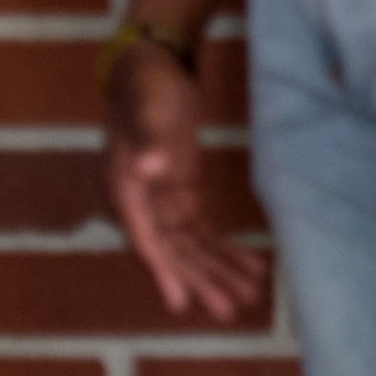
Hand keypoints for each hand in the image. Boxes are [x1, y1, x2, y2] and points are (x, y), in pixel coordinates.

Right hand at [103, 34, 270, 323]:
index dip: (163, 272)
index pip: (145, 238)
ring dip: (217, 270)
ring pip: (189, 246)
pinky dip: (224, 248)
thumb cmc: (147, 84)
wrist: (150, 65)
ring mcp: (159, 201)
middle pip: (171, 251)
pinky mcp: (180, 193)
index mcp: (123, 187)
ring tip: (250, 294)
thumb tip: (151, 167)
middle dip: (200, 280)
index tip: (181, 303)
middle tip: (230, 310)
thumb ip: (151, 137)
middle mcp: (138, 202)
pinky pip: (201, 231)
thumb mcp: (150, 105)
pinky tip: (252, 266)